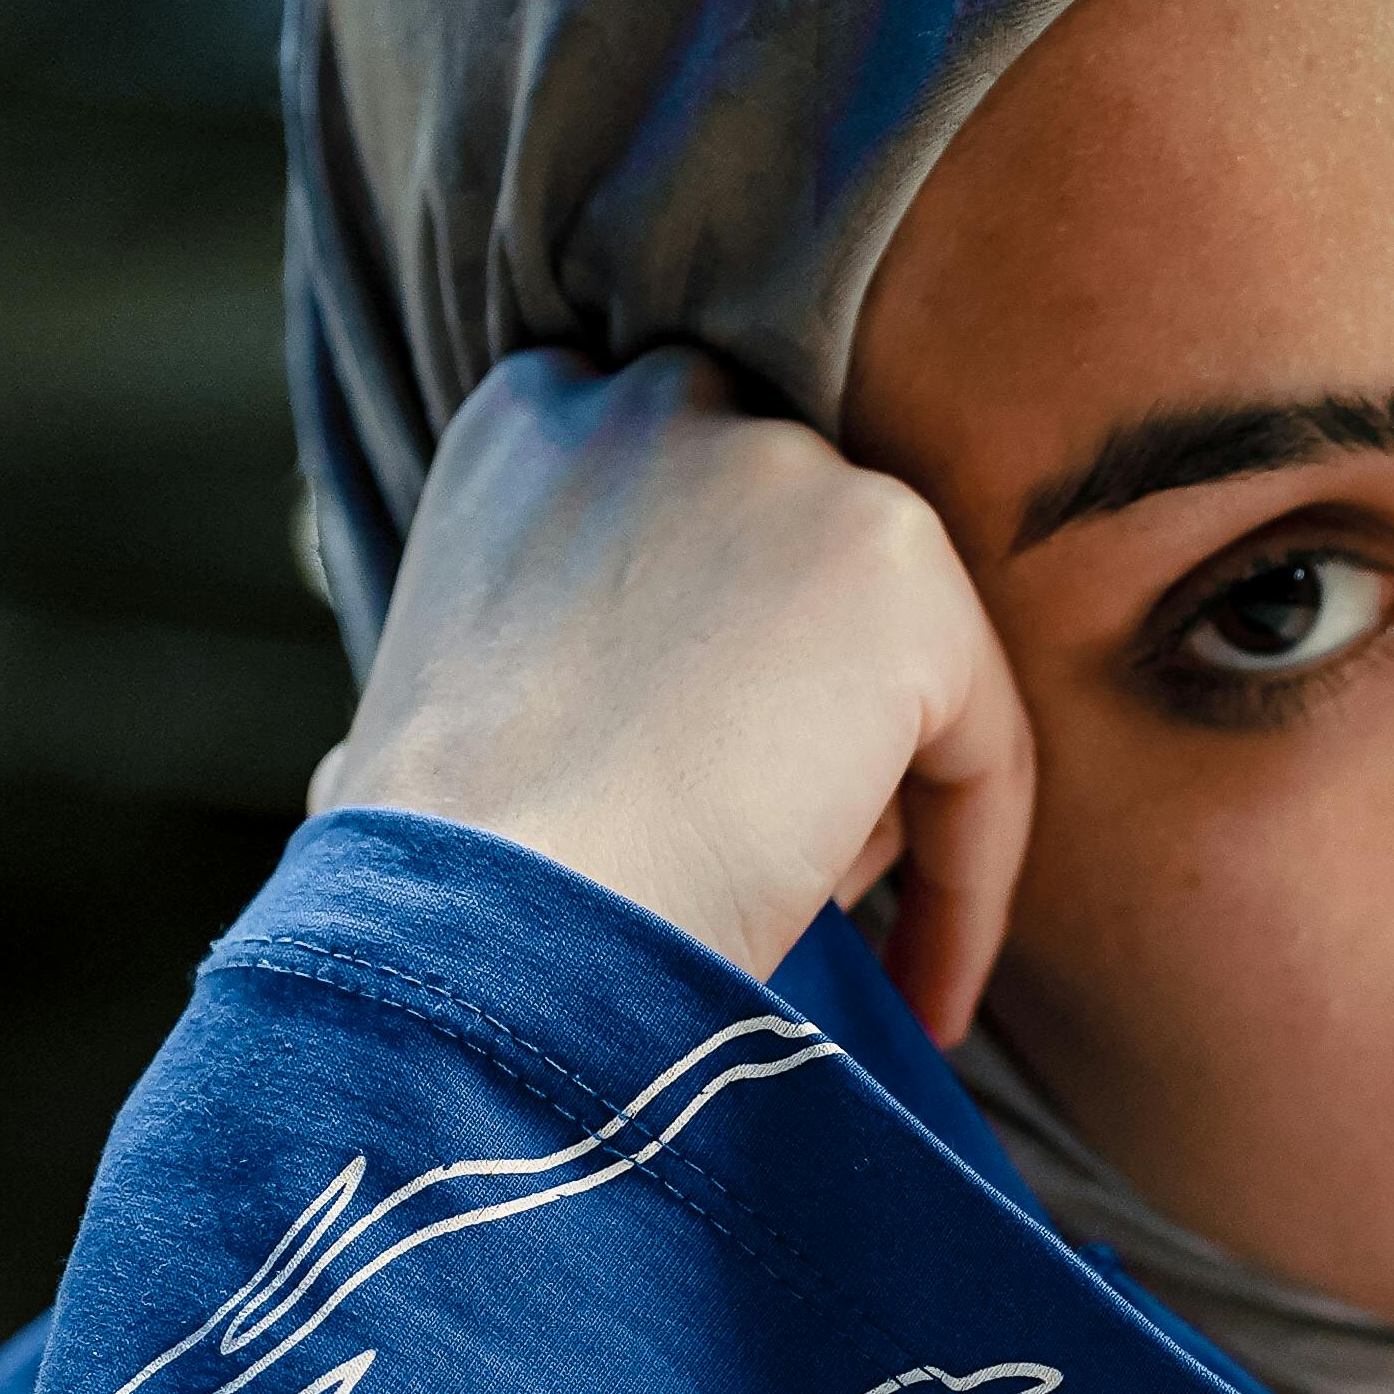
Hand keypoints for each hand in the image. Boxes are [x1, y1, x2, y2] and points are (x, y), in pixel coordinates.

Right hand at [323, 349, 1035, 1045]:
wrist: (484, 928)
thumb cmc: (435, 882)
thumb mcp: (411, 726)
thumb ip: (495, 674)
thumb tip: (433, 758)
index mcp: (528, 422)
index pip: (686, 520)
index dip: (713, 669)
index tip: (705, 810)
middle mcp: (652, 402)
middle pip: (797, 579)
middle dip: (793, 715)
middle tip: (761, 880)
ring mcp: (782, 467)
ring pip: (883, 664)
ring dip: (847, 799)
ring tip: (774, 922)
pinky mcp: (894, 559)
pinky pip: (983, 738)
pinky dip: (969, 877)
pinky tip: (924, 992)